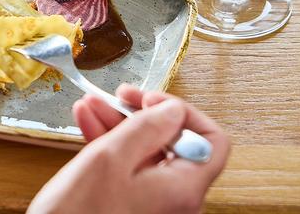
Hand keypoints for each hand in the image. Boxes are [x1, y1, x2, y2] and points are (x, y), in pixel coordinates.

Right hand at [28, 85, 229, 213]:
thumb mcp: (109, 158)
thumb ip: (146, 128)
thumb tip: (172, 109)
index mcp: (182, 189)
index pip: (210, 140)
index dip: (182, 113)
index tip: (151, 100)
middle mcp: (176, 199)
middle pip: (174, 143)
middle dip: (141, 114)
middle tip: (119, 96)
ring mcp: (155, 204)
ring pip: (147, 152)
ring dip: (119, 124)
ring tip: (92, 104)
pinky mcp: (133, 205)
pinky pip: (131, 168)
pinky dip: (111, 144)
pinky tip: (89, 122)